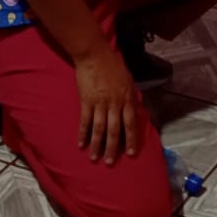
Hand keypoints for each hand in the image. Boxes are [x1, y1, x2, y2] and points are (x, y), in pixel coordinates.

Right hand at [75, 44, 139, 164]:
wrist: (94, 54)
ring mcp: (99, 103)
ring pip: (99, 129)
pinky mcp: (86, 101)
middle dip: (113, 148)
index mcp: (127, 99)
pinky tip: (81, 144)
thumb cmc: (113, 64)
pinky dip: (83, 134)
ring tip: (95, 158)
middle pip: (115, 130)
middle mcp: (114, 103)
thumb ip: (131, 96)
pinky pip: (85, 121)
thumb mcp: (128, 79)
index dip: (131, 139)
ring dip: (97, 145)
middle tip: (111, 162)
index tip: (131, 153)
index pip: (131, 123)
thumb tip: (135, 109)